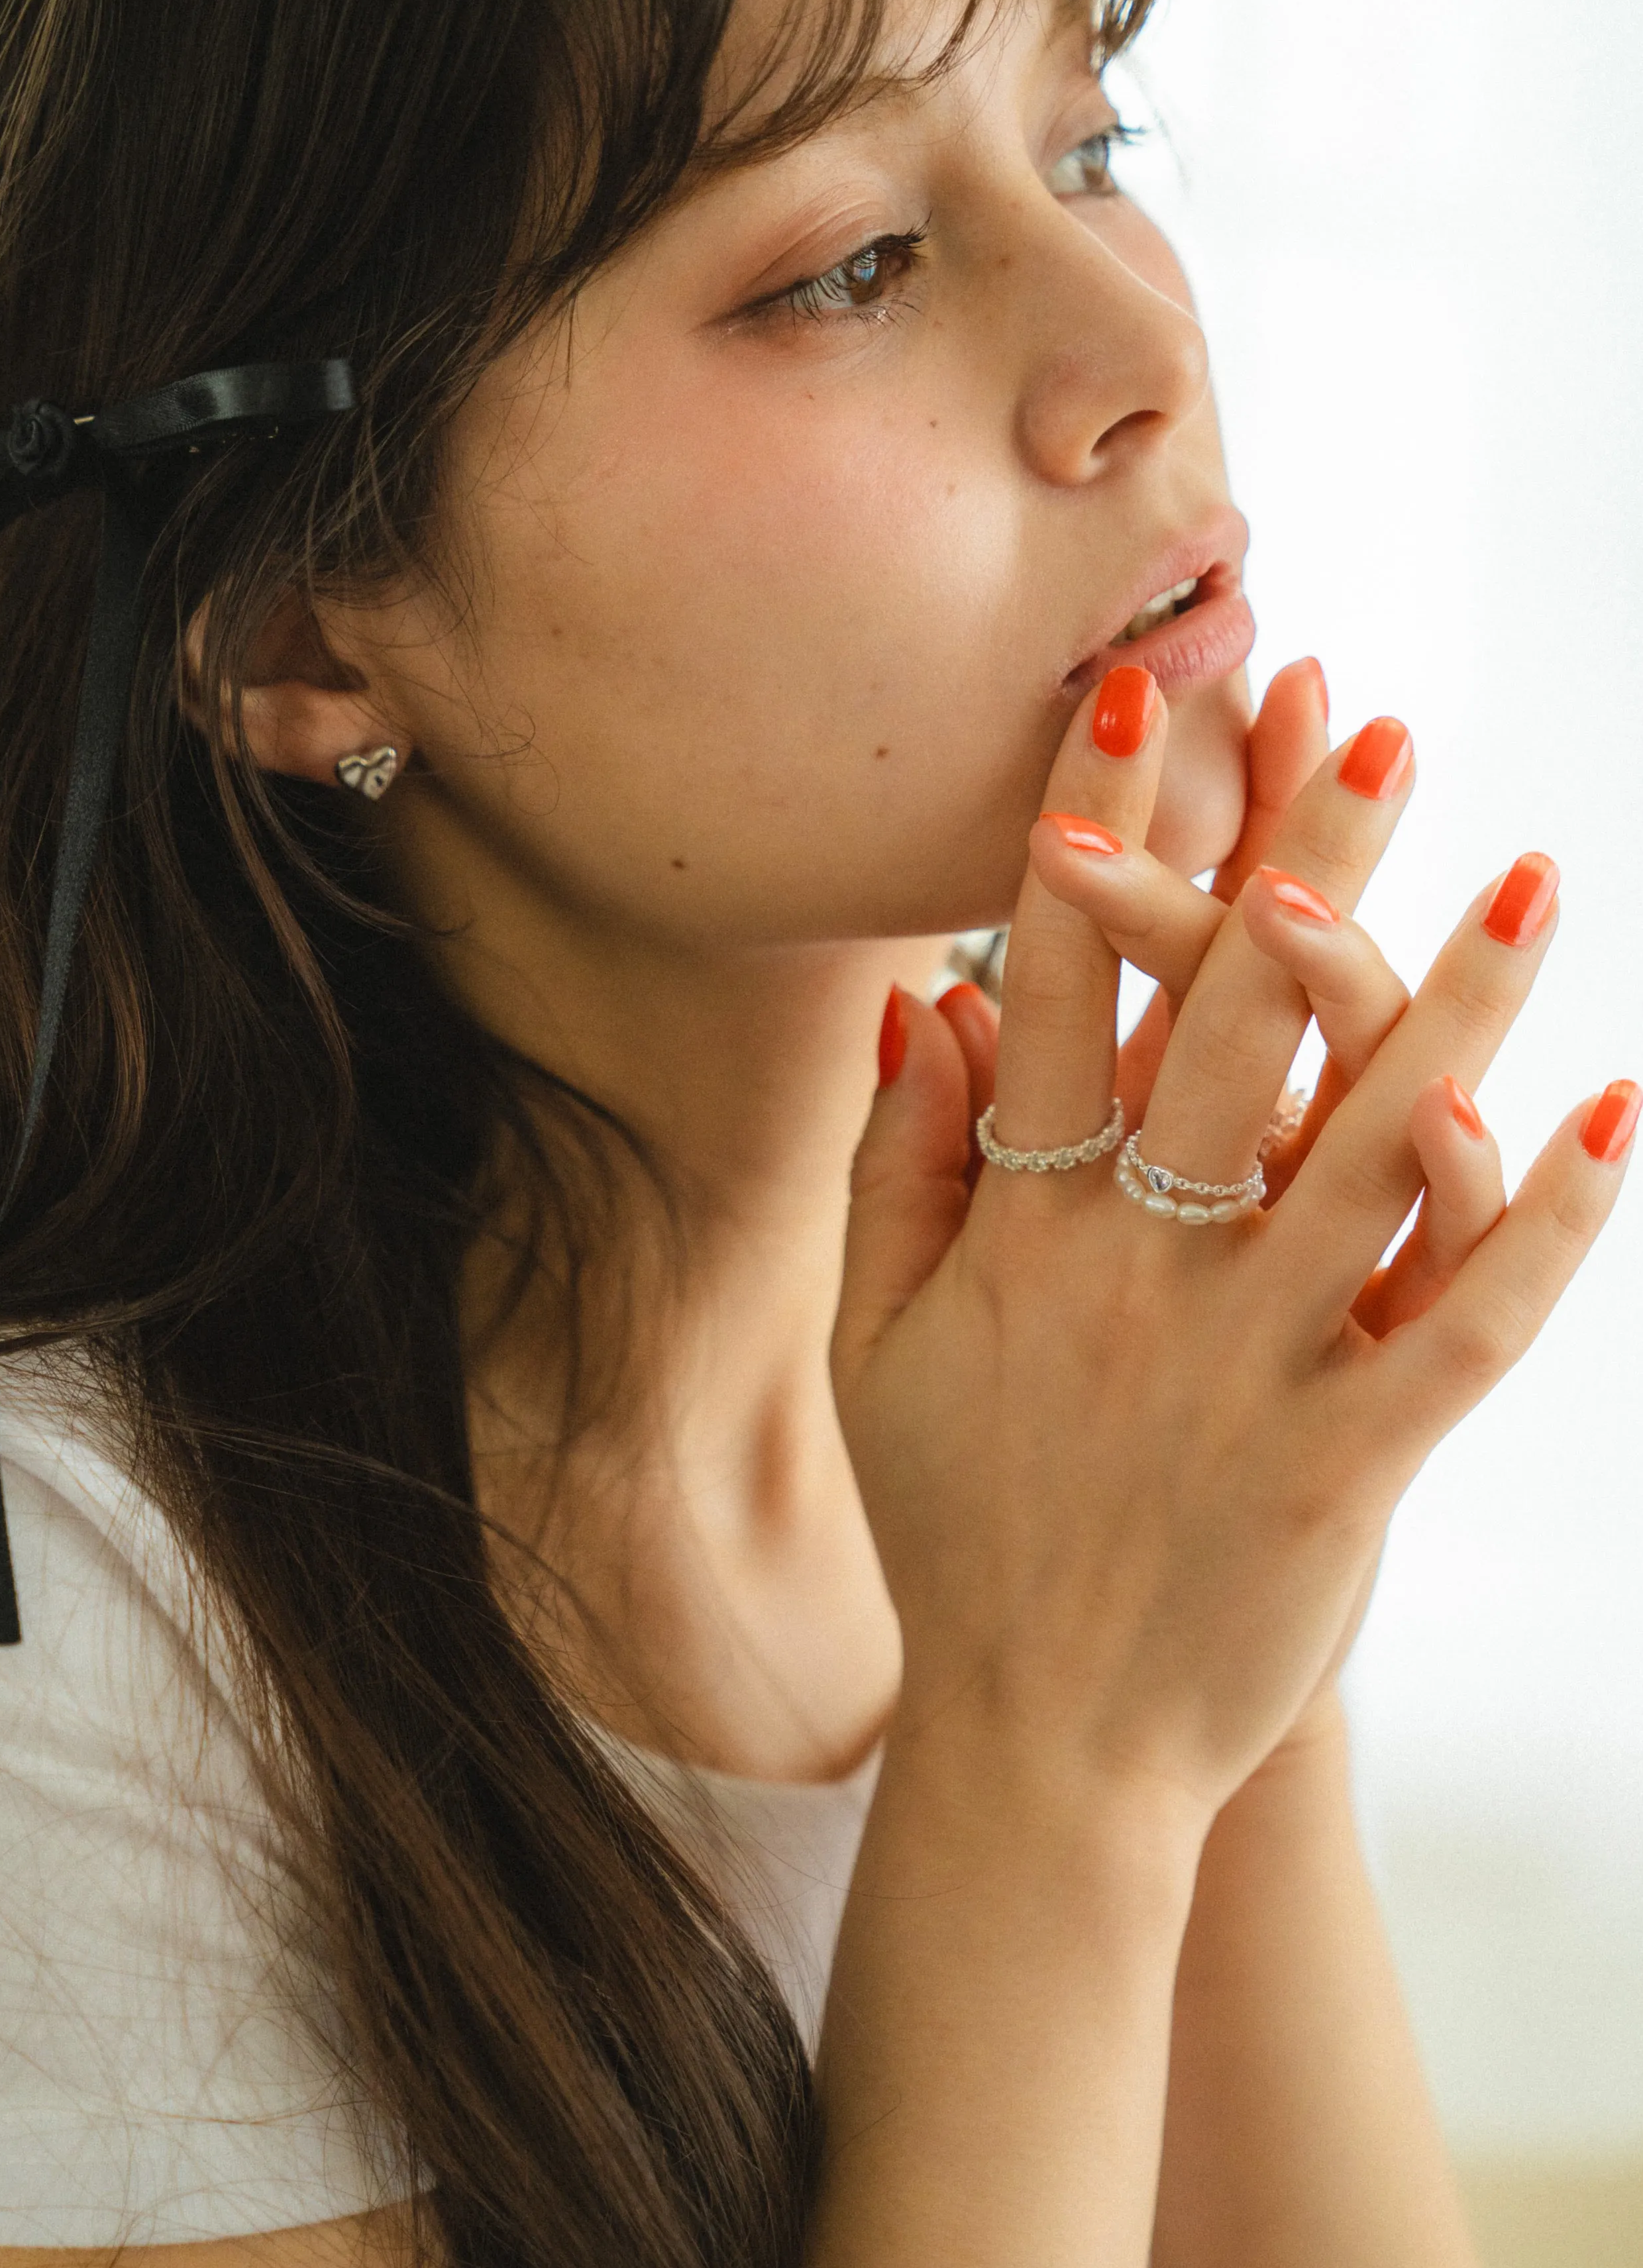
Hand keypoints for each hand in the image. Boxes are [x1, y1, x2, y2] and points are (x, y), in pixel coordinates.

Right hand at [834, 664, 1631, 1822]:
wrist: (1045, 1745)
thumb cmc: (955, 1528)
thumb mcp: (873, 1346)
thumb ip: (893, 1169)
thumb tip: (925, 1001)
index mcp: (1016, 1234)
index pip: (1057, 988)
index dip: (1096, 833)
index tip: (1141, 695)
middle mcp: (1133, 1272)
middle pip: (1226, 1027)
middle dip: (1298, 859)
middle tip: (1367, 724)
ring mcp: (1247, 1364)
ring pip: (1368, 1149)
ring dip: (1459, 1001)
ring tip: (1530, 876)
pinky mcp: (1349, 1460)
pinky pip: (1467, 1320)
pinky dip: (1552, 1219)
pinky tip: (1624, 1109)